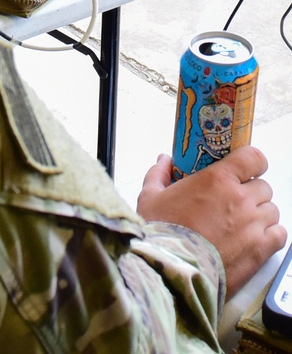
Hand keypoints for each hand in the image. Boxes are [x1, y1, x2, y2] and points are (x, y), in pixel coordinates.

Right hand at [137, 147, 284, 295]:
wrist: (174, 271)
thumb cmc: (163, 233)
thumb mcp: (150, 197)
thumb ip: (158, 174)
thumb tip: (163, 161)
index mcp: (217, 179)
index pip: (253, 158)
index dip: (252, 161)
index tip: (246, 168)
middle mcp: (240, 199)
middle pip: (264, 187)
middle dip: (252, 192)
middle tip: (235, 201)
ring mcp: (253, 226)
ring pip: (272, 211)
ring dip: (261, 214)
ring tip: (243, 223)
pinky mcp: (260, 251)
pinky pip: (280, 235)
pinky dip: (272, 234)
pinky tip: (256, 239)